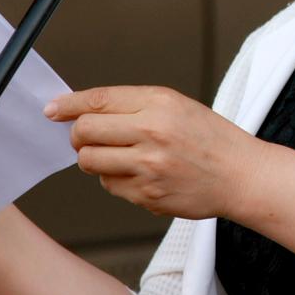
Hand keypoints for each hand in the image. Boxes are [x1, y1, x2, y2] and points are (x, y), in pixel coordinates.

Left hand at [47, 85, 263, 220]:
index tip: (52, 109)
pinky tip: (139, 174)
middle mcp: (152, 132)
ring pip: (90, 162)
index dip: (68, 104)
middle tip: (86, 137)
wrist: (242, 175)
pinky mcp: (148, 195)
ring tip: (118, 156)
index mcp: (159, 103)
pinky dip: (116, 180)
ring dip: (93, 159)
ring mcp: (149, 166)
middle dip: (78, 135)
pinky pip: (110, 186)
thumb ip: (133, 106)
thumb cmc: (209, 138)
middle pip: (85, 132)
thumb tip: (83, 111)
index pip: (99, 100)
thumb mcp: (177, 106)